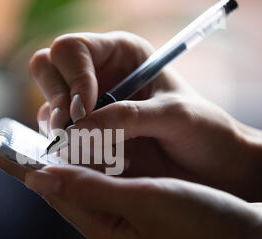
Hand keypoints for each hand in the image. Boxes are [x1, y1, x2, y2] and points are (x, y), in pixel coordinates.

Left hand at [0, 145, 261, 238]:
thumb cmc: (202, 222)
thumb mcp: (144, 201)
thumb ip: (91, 188)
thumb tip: (41, 176)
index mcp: (106, 235)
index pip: (51, 194)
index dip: (18, 169)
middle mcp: (111, 232)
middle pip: (63, 192)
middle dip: (33, 165)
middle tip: (4, 143)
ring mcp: (128, 225)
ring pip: (83, 189)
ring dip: (58, 165)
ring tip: (32, 144)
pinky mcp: (144, 214)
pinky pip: (105, 189)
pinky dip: (88, 170)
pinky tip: (78, 157)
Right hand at [29, 31, 261, 205]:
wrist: (213, 167)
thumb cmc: (204, 131)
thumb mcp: (173, 116)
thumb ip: (127, 117)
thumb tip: (77, 128)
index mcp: (122, 54)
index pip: (73, 49)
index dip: (73, 77)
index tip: (85, 109)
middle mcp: (99, 76)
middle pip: (47, 69)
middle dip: (56, 98)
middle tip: (71, 128)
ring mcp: (89, 107)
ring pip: (49, 106)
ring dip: (59, 129)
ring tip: (88, 151)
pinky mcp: (87, 137)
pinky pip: (57, 137)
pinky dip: (65, 149)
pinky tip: (91, 161)